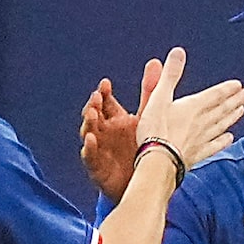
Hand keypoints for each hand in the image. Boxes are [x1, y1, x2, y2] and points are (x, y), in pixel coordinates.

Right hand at [79, 74, 141, 200]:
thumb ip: (150, 91)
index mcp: (115, 119)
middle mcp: (104, 132)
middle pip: (94, 115)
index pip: (106, 103)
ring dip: (88, 123)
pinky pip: (90, 157)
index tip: (105, 84)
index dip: (103, 93)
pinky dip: (89, 148)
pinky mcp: (97, 167)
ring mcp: (99, 148)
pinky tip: (91, 141)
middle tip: (96, 98)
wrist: (142, 182)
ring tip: (91, 114)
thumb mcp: (147, 117)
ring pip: (89, 133)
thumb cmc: (143, 148)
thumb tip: (155, 61)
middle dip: (93, 106)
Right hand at [131, 48, 243, 181]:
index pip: (215, 95)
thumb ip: (170, 75)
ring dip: (232, 117)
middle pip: (222, 109)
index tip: (239, 85)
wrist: (158, 160)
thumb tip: (178, 52)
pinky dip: (223, 141)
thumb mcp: (159, 96)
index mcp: (193, 107)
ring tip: (241, 111)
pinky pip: (215, 146)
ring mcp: (201, 139)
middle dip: (235, 100)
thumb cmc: (155, 130)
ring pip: (222, 125)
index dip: (227, 89)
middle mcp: (201, 122)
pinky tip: (229, 138)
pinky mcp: (198, 154)